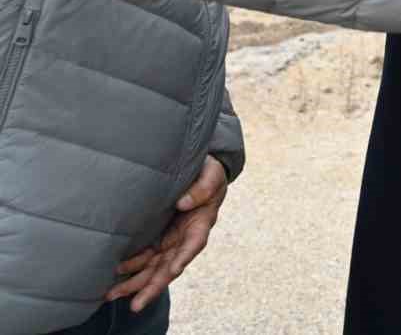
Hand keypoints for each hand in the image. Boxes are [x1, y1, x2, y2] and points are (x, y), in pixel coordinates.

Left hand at [106, 157, 227, 311]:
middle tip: (136, 304)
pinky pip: (144, 257)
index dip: (185, 257)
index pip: (194, 243)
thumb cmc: (208, 172)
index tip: (174, 269)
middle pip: (170, 266)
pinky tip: (113, 277)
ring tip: (112, 296)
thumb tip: (183, 203)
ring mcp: (170, 240)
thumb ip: (202, 187)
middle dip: (152, 286)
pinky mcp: (157, 237)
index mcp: (201, 222)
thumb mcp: (211, 174)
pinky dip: (131, 268)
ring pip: (153, 267)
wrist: (197, 171)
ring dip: (135, 284)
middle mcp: (185, 237)